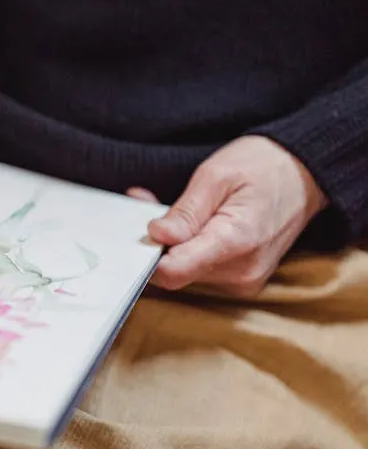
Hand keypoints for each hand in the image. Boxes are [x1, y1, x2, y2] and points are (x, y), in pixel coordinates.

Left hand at [127, 135, 327, 295]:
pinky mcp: (241, 280)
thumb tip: (157, 236)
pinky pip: (200, 269)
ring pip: (185, 271)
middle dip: (158, 241)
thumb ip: (186, 211)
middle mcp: (241, 272)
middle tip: (151, 205)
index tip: (142, 228)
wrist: (306, 175)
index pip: (173, 271)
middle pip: (175, 272)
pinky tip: (187, 224)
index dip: (148, 252)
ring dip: (172, 243)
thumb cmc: (263, 167)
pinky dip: (187, 248)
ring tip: (175, 209)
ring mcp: (244, 280)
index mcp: (235, 243)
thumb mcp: (216, 176)